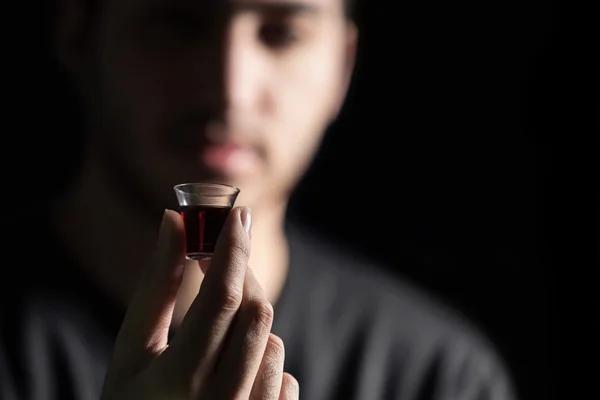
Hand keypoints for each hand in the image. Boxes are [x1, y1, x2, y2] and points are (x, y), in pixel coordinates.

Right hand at [100, 207, 298, 398]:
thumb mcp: (132, 351)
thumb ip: (156, 287)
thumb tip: (174, 221)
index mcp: (177, 379)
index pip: (220, 297)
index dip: (231, 248)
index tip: (237, 213)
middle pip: (256, 312)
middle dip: (241, 279)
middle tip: (223, 267)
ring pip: (272, 341)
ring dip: (249, 328)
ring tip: (214, 344)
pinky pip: (285, 377)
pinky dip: (263, 364)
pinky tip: (232, 378)